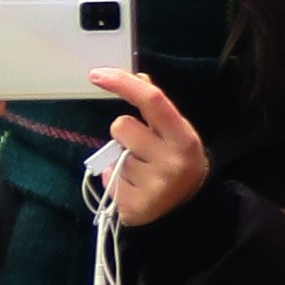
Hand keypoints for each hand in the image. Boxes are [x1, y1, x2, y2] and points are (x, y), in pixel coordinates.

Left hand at [82, 66, 210, 230]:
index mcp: (184, 137)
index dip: (124, 83)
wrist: (187, 209)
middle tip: (141, 148)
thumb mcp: (176, 134)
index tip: (97, 74)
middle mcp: (172, 160)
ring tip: (140, 171)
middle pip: (121, 126)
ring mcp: (153, 185)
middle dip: (124, 133)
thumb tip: (138, 76)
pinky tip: (133, 187)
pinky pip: (107, 178)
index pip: (153, 100)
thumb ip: (157, 108)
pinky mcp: (134, 204)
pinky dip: (115, 180)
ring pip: (112, 155)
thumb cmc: (176, 162)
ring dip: (120, 160)